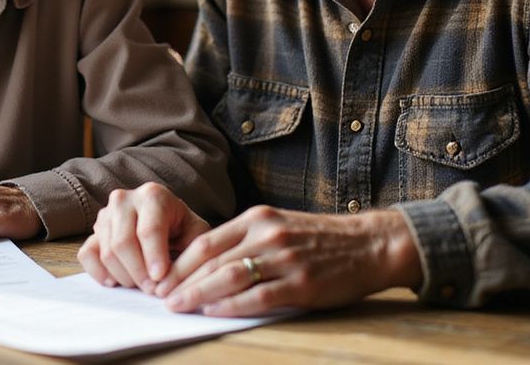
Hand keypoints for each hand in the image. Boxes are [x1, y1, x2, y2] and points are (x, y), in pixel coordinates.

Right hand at [77, 183, 209, 293]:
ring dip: (124, 276)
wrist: (165, 218)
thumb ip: (192, 251)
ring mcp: (105, 214)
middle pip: (123, 242)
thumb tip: (171, 280)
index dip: (154, 257)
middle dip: (138, 272)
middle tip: (152, 290)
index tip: (160, 278)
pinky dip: (99, 272)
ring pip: (107, 252)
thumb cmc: (182, 228)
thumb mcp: (197, 233)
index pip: (148, 230)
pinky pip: (87, 255)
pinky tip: (117, 281)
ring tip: (142, 285)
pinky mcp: (93, 230)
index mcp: (153, 195)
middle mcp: (124, 200)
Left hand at [157, 205, 422, 315]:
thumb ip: (245, 241)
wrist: (369, 244)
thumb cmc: (319, 239)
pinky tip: (213, 312)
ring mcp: (285, 258)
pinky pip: (258, 296)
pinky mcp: (302, 283)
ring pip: (230, 276)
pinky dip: (232, 305)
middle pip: (212, 259)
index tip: (160, 278)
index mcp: (257, 218)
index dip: (179, 261)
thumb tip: (204, 264)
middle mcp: (267, 234)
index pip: (206, 240)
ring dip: (199, 294)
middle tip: (161, 298)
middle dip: (182, 280)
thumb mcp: (278, 226)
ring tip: (178, 307)